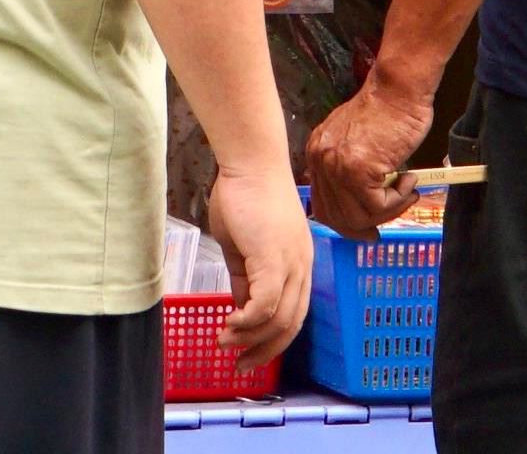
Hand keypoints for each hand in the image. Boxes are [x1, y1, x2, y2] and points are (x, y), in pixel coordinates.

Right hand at [208, 160, 314, 367]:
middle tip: (240, 364)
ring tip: (224, 341)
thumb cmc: (244, 194)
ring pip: (279, 320)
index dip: (273, 339)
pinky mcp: (275, 259)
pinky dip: (247, 321)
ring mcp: (292, 263)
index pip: (294, 314)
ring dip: (250, 338)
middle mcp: (302, 267)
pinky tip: (228, 323)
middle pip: (291, 325)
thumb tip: (240, 305)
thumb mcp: (243, 245)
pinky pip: (266, 305)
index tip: (249, 353)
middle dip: (265, 351)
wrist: (250, 161)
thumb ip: (245, 276)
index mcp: (298, 262)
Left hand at [302, 65, 435, 243]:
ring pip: (359, 217)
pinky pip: (379, 206)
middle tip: (391, 219)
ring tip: (407, 191)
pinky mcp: (359, 171)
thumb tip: (364, 203)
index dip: (346, 223)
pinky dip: (399, 200)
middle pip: (337, 217)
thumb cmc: (388, 111)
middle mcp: (321, 160)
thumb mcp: (357, 139)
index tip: (367, 230)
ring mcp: (338, 166)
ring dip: (390, 211)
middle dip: (366, 226)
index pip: (323, 205)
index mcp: (318, 152)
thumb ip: (352, 167)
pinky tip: (410, 180)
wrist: (399, 89)